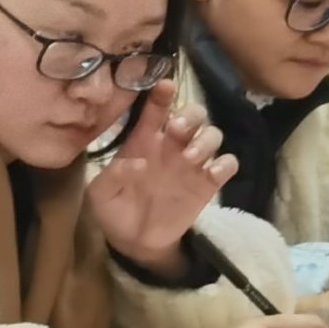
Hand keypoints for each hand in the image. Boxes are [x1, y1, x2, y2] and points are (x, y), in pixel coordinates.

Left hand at [85, 82, 236, 270]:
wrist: (134, 241)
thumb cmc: (114, 209)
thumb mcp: (100, 194)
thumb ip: (112, 175)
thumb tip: (137, 163)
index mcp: (144, 141)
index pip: (156, 109)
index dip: (162, 94)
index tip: (165, 86)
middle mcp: (171, 146)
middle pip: (193, 114)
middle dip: (190, 116)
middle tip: (177, 130)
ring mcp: (192, 163)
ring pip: (213, 134)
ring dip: (206, 139)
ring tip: (190, 157)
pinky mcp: (208, 184)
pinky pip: (228, 164)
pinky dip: (225, 163)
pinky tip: (212, 173)